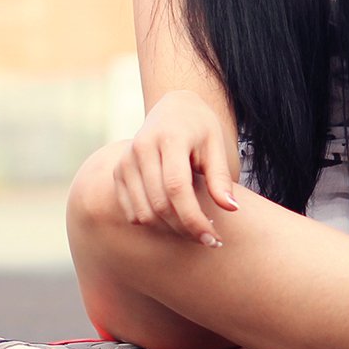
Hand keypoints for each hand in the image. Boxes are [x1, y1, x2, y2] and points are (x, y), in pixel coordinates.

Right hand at [113, 90, 239, 246]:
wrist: (173, 109)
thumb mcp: (216, 146)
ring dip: (170, 231)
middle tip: (209, 240)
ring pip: (144, 213)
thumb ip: (220, 177)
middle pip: (160, 204)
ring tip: (194, 231)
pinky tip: (175, 222)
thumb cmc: (200, 128)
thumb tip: (231, 209)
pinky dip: (154, 224)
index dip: (193, 218)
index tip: (213, 238)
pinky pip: (132, 212)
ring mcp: (125, 161)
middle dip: (185, 229)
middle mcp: (141, 149)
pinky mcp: (118, 173)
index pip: (177, 188)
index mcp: (169, 138)